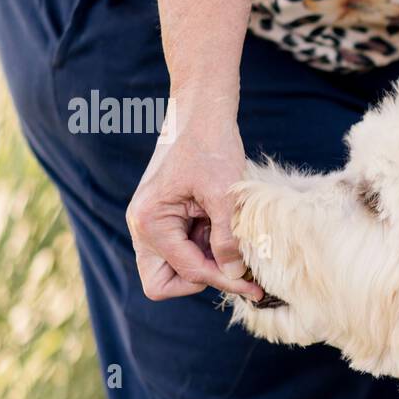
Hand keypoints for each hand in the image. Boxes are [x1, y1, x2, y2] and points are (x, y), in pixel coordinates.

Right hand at [125, 89, 264, 301]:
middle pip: (161, 283)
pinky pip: (184, 249)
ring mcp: (153, 224)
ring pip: (174, 269)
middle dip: (200, 280)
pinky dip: (208, 248)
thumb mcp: (224, 194)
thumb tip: (234, 275)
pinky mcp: (168, 219)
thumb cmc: (210, 145)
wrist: (202, 112)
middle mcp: (143, 227)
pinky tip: (229, 229)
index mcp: (149, 222)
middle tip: (235, 268)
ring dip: (207, 264)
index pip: (187, 272)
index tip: (255, 286)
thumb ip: (227, 238)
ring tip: (236, 241)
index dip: (223, 280)